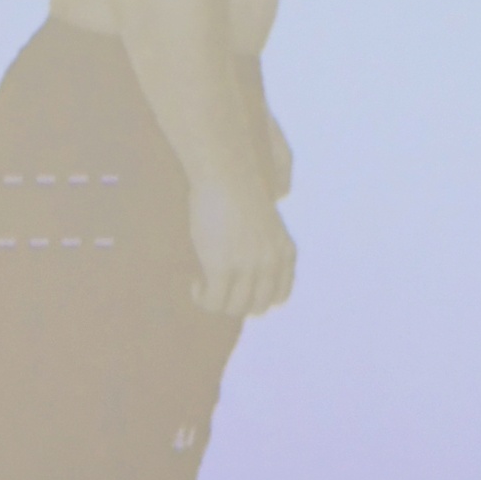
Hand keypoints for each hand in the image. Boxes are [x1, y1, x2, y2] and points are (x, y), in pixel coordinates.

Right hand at [187, 175, 295, 318]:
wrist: (226, 171)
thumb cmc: (240, 186)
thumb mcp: (264, 218)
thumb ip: (266, 240)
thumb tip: (253, 250)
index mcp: (285, 252)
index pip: (279, 296)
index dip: (258, 299)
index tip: (239, 291)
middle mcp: (271, 263)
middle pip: (257, 306)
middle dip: (236, 304)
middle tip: (217, 290)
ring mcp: (248, 268)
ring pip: (234, 308)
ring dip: (217, 303)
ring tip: (204, 287)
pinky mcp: (222, 268)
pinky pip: (214, 302)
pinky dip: (203, 299)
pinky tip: (196, 285)